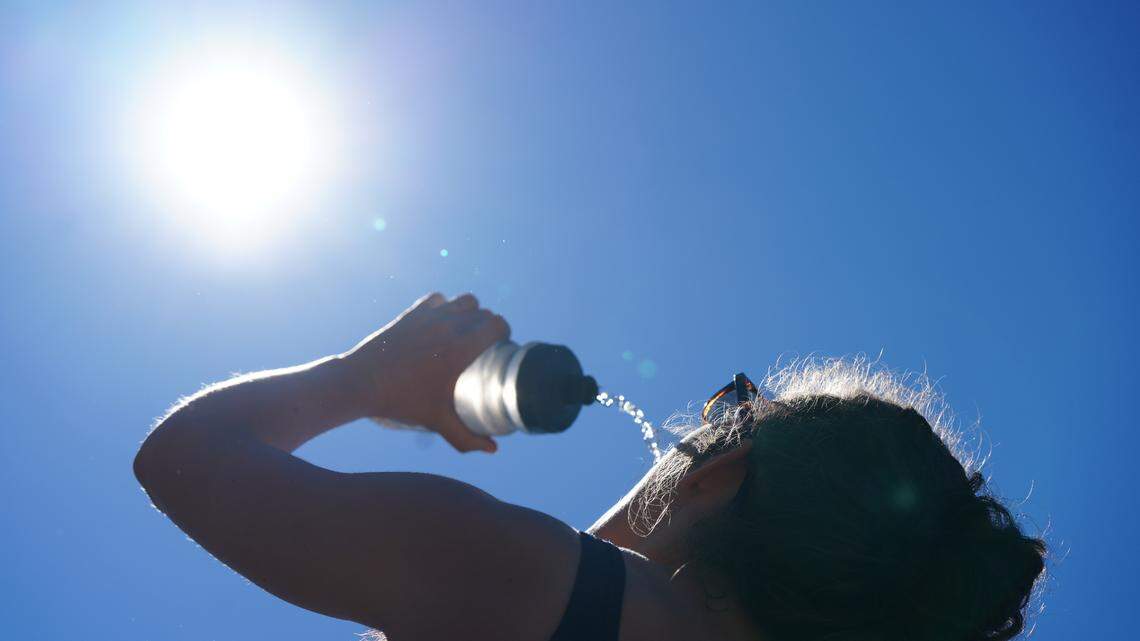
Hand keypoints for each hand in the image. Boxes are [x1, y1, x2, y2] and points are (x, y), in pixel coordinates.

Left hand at [340, 292, 509, 452]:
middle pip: (483, 313)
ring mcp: (429, 316)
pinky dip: (445, 306)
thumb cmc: (401, 402)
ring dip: (471, 311)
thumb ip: (467, 438)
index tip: (502, 345)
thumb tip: (493, 450)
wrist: (361, 382)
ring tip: (468, 328)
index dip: (504, 332)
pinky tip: (442, 320)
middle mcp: (448, 327)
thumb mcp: (437, 421)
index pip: (497, 324)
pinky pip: (438, 299)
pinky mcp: (412, 313)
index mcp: (460, 349)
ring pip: (464, 301)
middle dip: (489, 325)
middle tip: (486, 343)